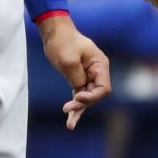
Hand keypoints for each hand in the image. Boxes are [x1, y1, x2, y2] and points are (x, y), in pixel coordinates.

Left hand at [39, 15, 111, 129]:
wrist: (54, 32)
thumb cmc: (63, 42)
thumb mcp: (69, 60)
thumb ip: (77, 78)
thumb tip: (80, 91)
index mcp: (99, 65)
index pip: (103, 89)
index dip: (92, 97)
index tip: (76, 96)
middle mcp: (97, 71)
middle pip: (95, 95)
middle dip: (83, 104)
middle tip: (66, 109)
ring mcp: (88, 75)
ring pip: (87, 97)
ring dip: (79, 109)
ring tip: (70, 124)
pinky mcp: (78, 77)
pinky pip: (80, 94)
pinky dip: (75, 105)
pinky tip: (70, 118)